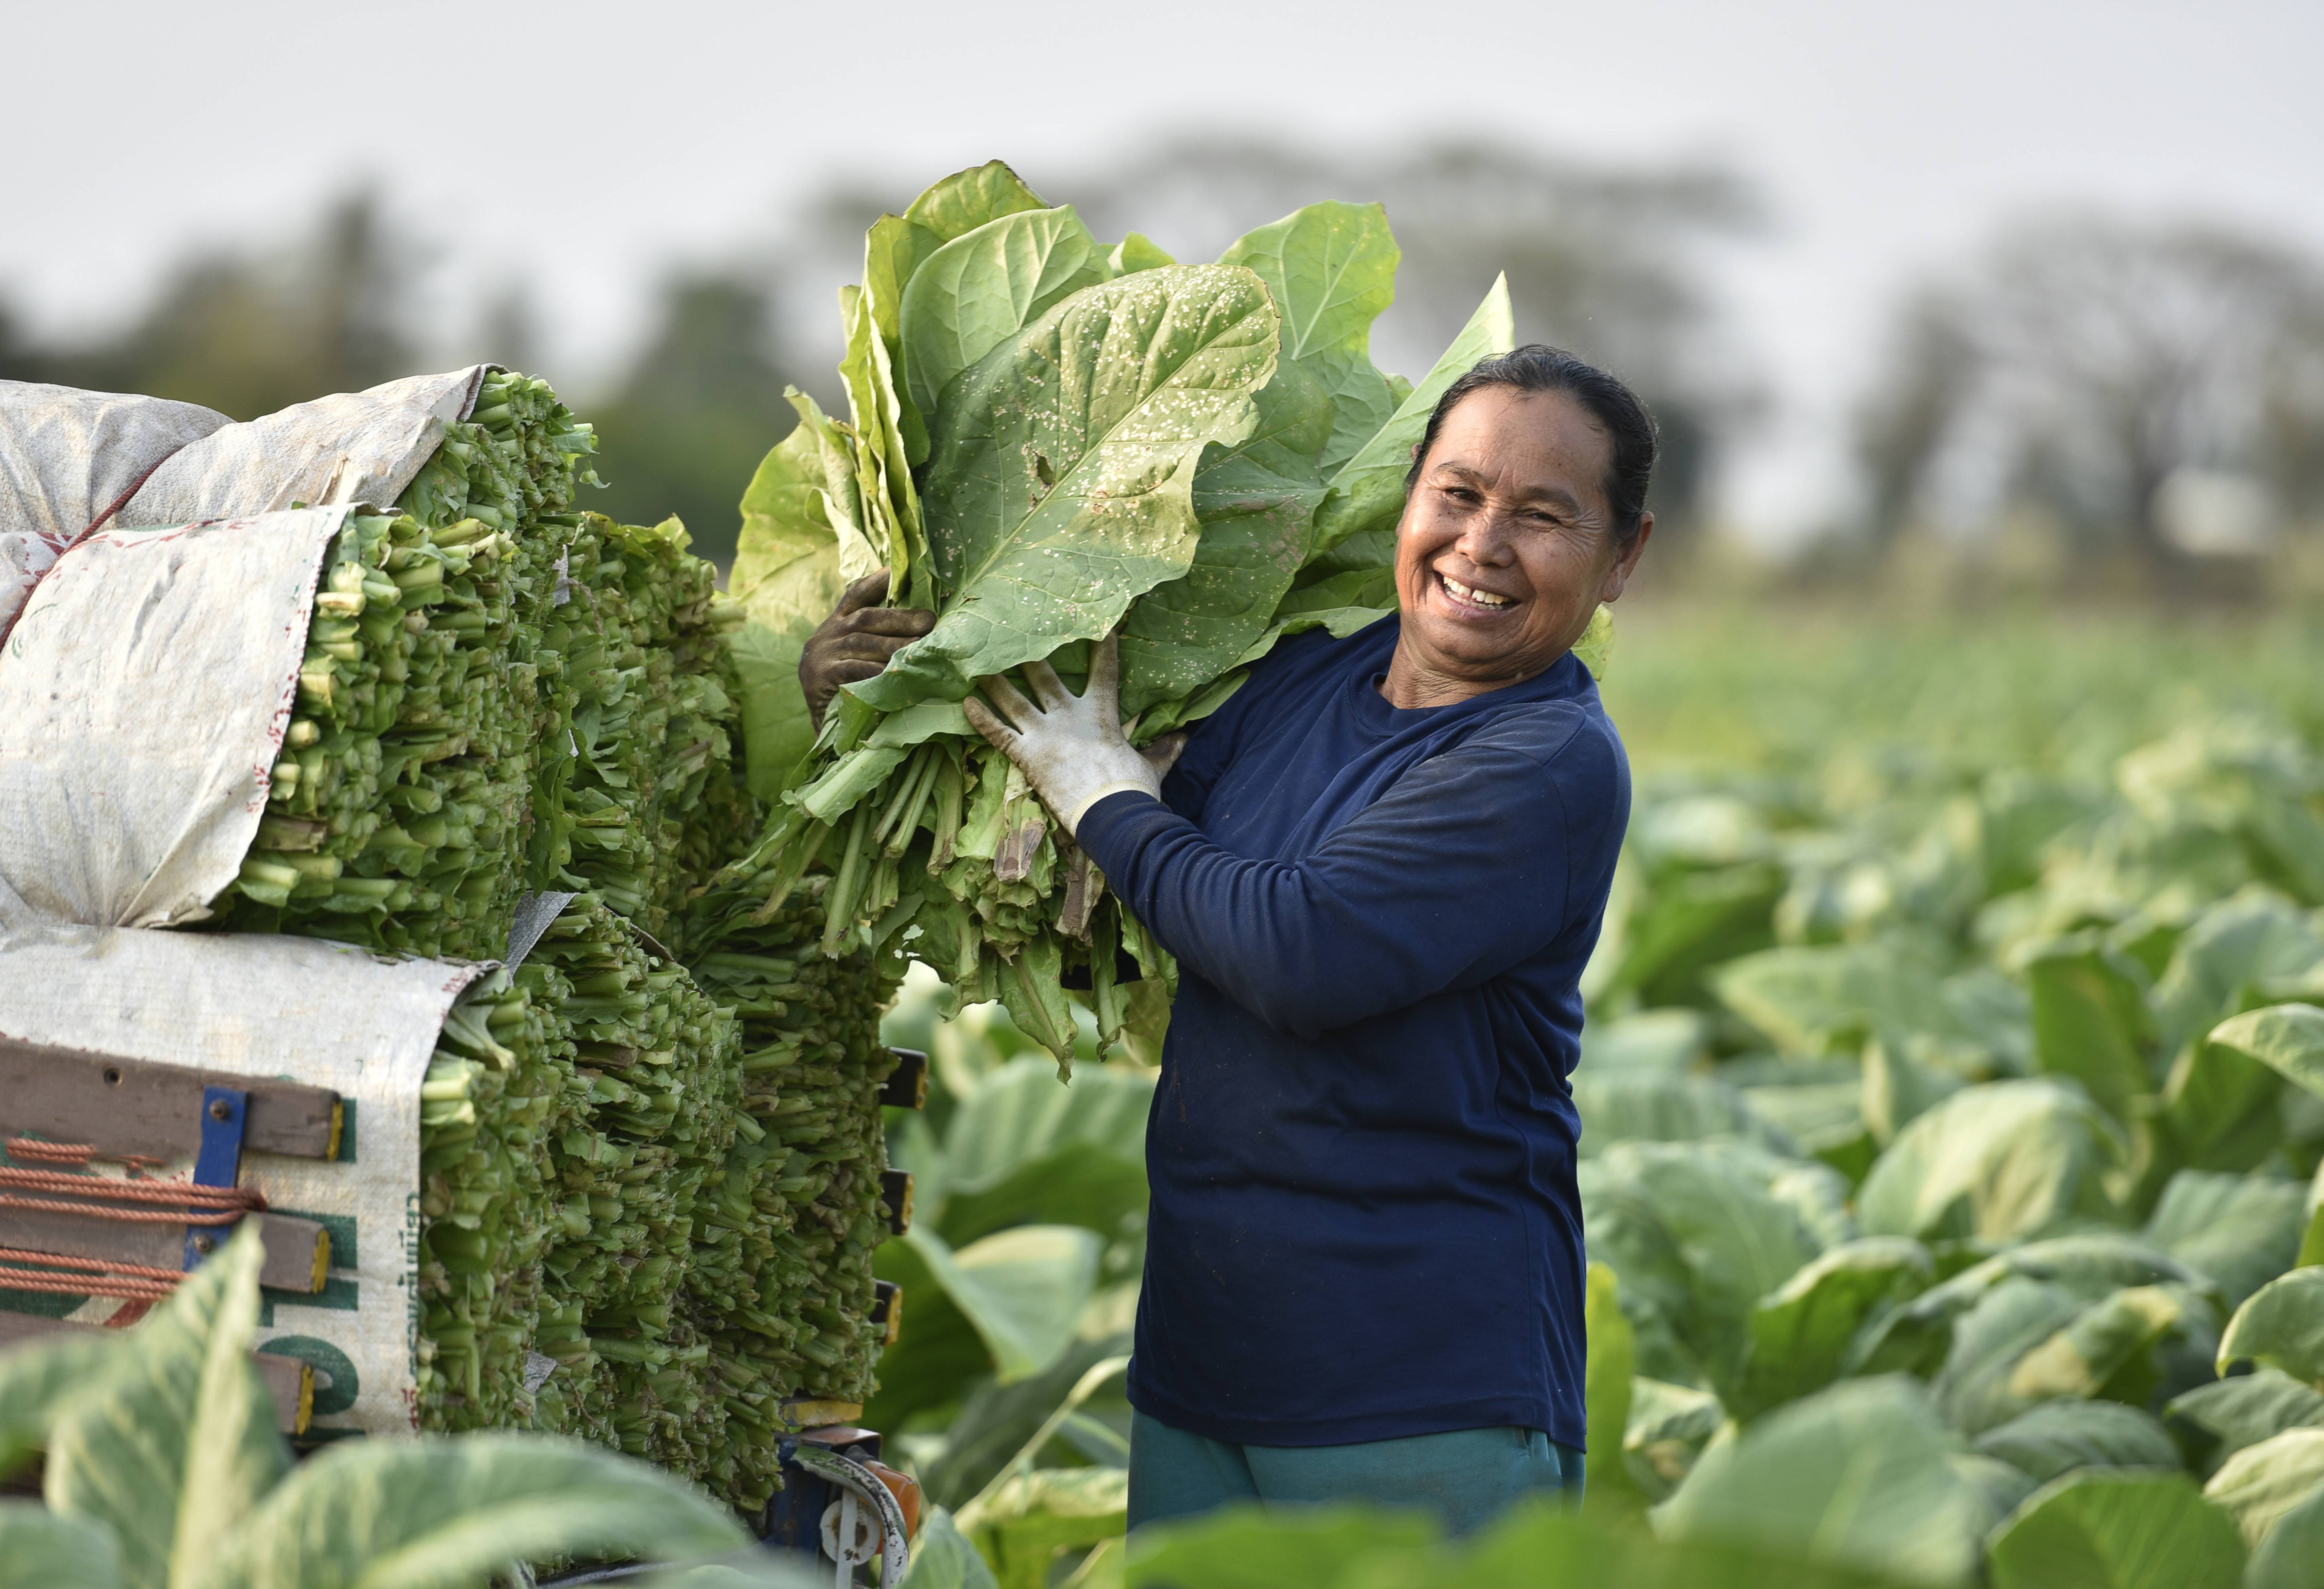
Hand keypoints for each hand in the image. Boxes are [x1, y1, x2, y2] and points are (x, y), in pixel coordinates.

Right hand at [800, 571, 935, 727]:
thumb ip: (874, 641)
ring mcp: (820, 655)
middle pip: (865, 618)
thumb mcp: (856, 660)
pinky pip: (853, 669)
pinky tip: (896, 672)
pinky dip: (877, 669)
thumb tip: (920, 625)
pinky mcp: (819, 677)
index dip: (875, 581)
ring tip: (921, 647)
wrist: (821, 732)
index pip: (854, 596)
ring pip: (862, 641)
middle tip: (929, 621)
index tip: (896, 569)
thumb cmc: (847, 693)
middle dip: (899, 617)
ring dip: (894, 644)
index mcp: (833, 627)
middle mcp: (824, 636)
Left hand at [964, 636, 1184, 835]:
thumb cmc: (1133, 791)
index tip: (1099, 623)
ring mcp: (1045, 735)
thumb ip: (1163, 750)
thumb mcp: (1152, 767)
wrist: (1113, 816)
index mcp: (1101, 714)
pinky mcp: (1028, 756)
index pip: (1104, 670)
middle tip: (1013, 630)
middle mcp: (1069, 716)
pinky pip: (999, 734)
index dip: (1102, 646)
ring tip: (975, 663)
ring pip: (1013, 700)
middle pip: (1044, 676)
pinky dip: (981, 719)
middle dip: (1028, 654)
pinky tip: (965, 704)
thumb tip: (1184, 739)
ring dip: (994, 681)